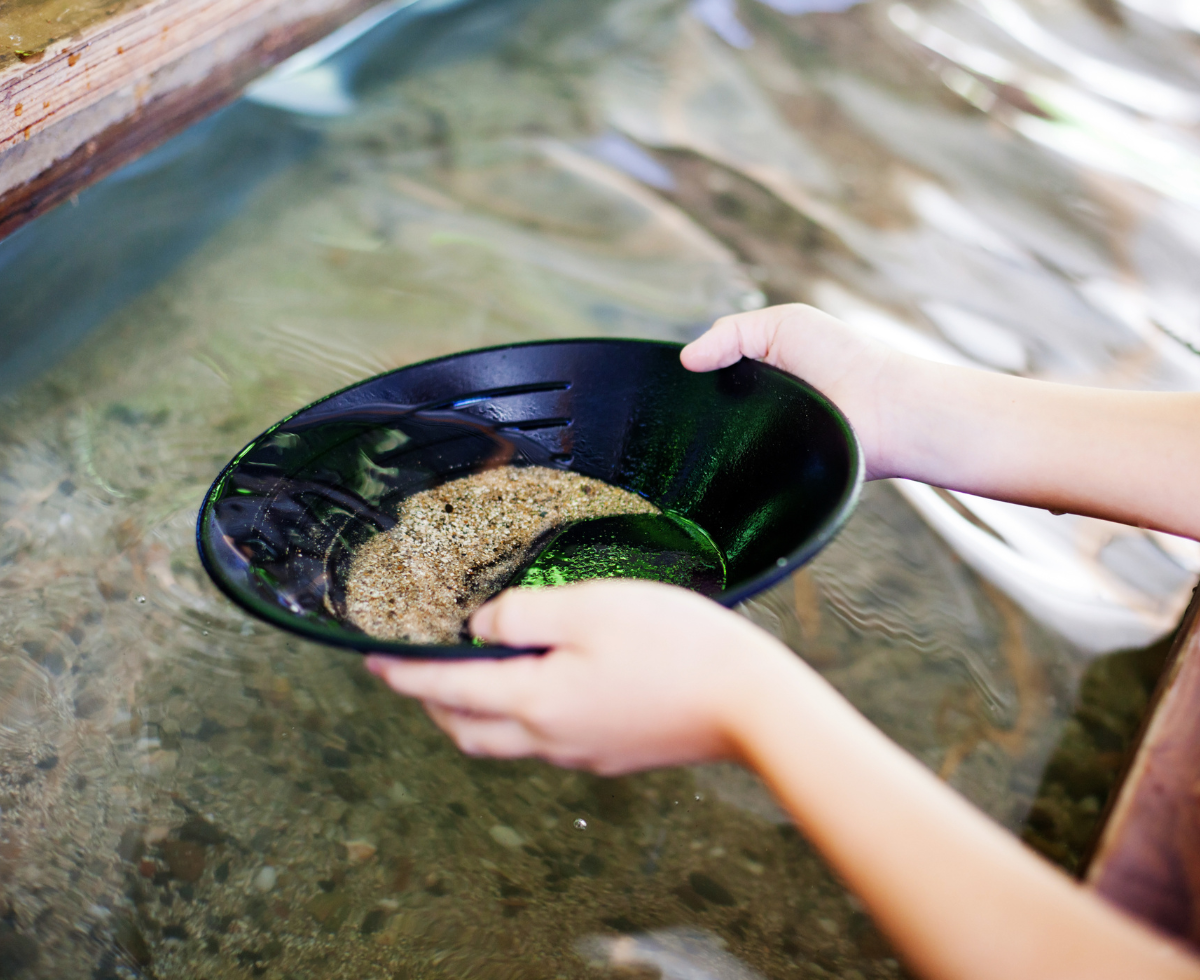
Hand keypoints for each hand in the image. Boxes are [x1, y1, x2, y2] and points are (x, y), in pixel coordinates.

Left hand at [365, 579, 796, 774]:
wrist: (751, 704)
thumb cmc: (674, 646)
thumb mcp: (590, 607)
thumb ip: (524, 616)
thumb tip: (482, 628)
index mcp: (536, 701)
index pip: (447, 689)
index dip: (404, 675)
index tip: (371, 662)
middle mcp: (550, 739)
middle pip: (468, 730)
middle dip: (432, 704)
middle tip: (417, 671)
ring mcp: (584, 753)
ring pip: (505, 741)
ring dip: (475, 713)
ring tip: (473, 677)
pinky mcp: (615, 754)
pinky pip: (547, 742)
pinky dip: (521, 717)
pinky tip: (542, 688)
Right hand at [681, 304, 899, 479]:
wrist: (885, 408)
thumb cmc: (845, 357)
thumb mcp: (782, 323)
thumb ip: (731, 333)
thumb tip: (686, 360)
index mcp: (761, 371)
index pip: (712, 376)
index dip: (695, 375)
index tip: (679, 378)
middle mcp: (761, 406)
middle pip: (712, 411)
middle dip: (701, 407)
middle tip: (694, 405)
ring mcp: (766, 439)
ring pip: (723, 441)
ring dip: (719, 434)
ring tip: (719, 427)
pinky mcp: (774, 471)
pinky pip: (742, 469)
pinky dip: (735, 461)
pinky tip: (734, 452)